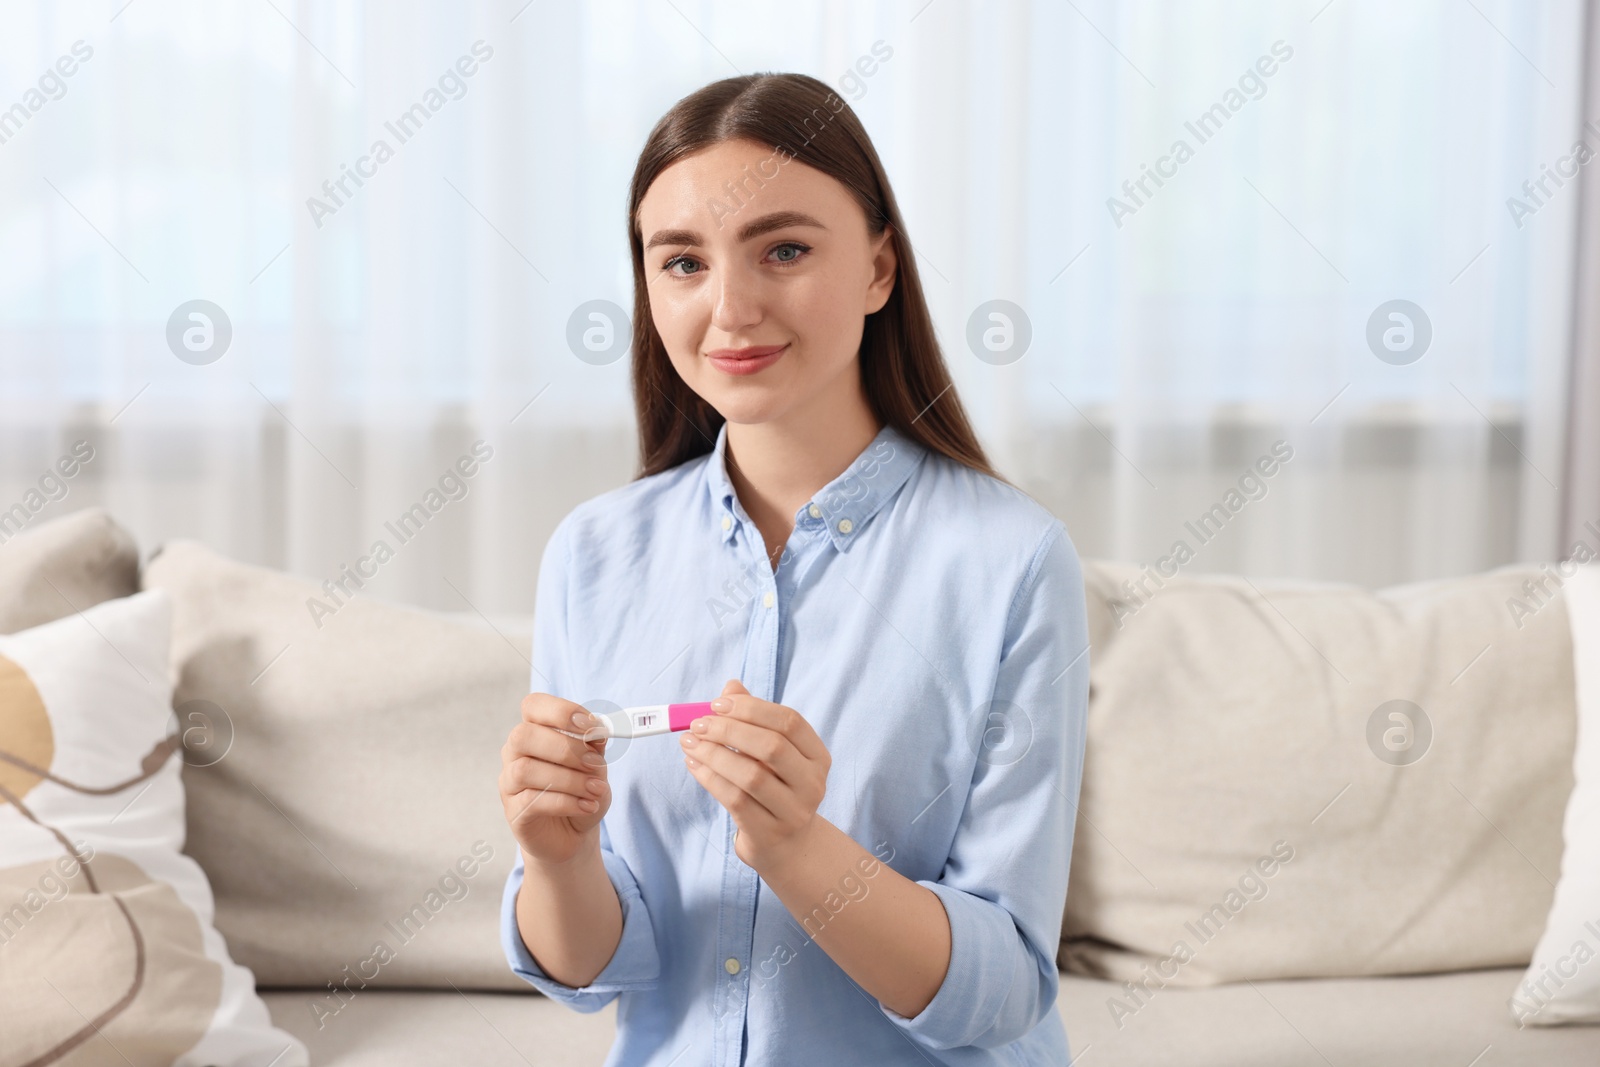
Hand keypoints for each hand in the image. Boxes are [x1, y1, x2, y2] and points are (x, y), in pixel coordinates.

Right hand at [500, 693, 611, 865]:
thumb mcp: (596, 766)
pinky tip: (587, 806)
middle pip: (523, 735)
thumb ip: (594, 747)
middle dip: (565, 748)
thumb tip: (598, 733)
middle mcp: (515, 753)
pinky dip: (567, 802)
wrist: (574, 834)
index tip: (591, 726)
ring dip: (569, 779)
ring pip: (526, 770)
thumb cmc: (582, 791)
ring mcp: (509, 783)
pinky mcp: (514, 813)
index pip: (533, 706)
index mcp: (535, 731)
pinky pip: (533, 801)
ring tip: (595, 789)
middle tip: (595, 763)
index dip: (560, 711)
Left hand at [681, 679, 830, 870]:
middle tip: (698, 723)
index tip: (717, 704)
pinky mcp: (769, 833)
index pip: (790, 722)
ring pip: (751, 776)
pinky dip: (709, 778)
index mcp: (817, 756)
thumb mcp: (770, 754)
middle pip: (772, 747)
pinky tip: (694, 765)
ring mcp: (793, 811)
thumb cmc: (774, 788)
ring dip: (714, 754)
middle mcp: (812, 783)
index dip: (752, 708)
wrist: (786, 845)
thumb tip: (731, 687)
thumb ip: (754, 720)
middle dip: (730, 730)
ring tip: (689, 742)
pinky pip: (734, 800)